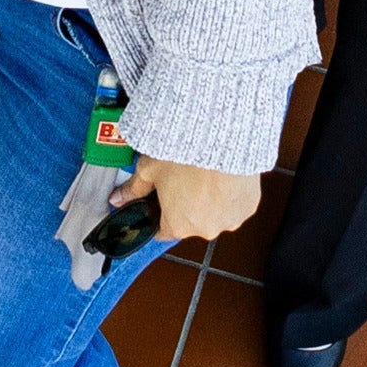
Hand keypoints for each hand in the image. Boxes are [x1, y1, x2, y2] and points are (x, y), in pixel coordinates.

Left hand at [119, 155, 258, 243]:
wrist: (222, 136)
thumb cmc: (185, 152)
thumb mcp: (149, 168)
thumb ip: (134, 188)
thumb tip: (117, 199)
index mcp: (179, 226)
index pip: (163, 230)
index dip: (158, 214)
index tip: (161, 199)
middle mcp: (206, 229)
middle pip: (190, 221)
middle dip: (186, 203)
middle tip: (182, 176)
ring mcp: (230, 219)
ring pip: (215, 212)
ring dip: (210, 199)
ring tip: (203, 172)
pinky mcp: (249, 205)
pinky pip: (235, 203)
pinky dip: (229, 192)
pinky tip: (221, 172)